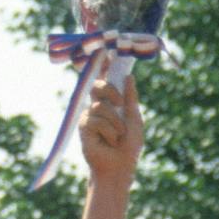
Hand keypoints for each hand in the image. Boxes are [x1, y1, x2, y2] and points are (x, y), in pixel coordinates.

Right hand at [79, 74, 143, 189]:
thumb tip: (129, 77)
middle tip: (119, 103)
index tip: (106, 52)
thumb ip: (130, 99)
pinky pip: (95, 120)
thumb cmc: (129, 145)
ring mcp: (89, 116)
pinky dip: (108, 131)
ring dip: (114, 122)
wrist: (120, 167)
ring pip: (100, 106)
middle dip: (109, 90)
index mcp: (112, 102)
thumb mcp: (134, 119)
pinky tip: (109, 142)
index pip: (105, 80)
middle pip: (98, 85)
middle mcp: (98, 106)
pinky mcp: (83, 127)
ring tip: (119, 136)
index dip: (103, 65)